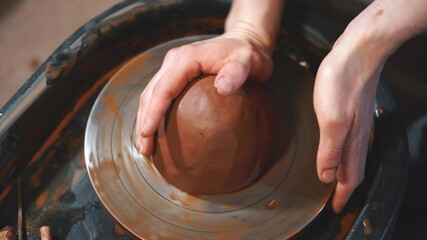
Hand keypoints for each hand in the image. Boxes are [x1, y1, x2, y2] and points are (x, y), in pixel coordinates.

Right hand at [135, 34, 272, 155]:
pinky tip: (156, 132)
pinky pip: (160, 94)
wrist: (244, 41)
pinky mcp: (176, 74)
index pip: (163, 88)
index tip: (148, 134)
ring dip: (145, 119)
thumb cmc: (247, 54)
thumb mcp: (247, 61)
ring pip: (151, 95)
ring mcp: (173, 67)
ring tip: (146, 146)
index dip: (153, 112)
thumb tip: (223, 88)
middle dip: (144, 122)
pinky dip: (153, 113)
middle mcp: (174, 61)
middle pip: (151, 94)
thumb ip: (236, 73)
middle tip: (145, 149)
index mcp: (186, 58)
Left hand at [313, 7, 389, 212]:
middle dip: (343, 187)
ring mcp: (357, 122)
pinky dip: (342, 152)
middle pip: (353, 169)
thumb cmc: (343, 82)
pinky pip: (349, 140)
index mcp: (353, 141)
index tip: (334, 209)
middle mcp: (358, 135)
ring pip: (352, 156)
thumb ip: (330, 150)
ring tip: (334, 179)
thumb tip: (327, 177)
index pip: (349, 178)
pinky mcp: (352, 110)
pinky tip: (335, 147)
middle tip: (334, 199)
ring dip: (343, 171)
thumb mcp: (331, 119)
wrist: (358, 51)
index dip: (341, 196)